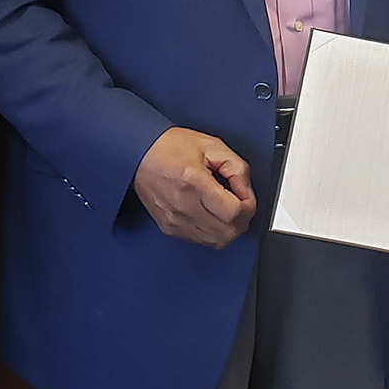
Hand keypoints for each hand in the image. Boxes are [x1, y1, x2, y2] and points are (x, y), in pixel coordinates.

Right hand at [132, 127, 255, 247]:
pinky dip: (213, 232)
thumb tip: (246, 190)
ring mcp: (175, 221)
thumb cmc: (170, 147)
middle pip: (228, 233)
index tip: (246, 197)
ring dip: (229, 229)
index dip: (249, 207)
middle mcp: (183, 206)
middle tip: (240, 203)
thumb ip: (236, 168)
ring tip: (225, 209)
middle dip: (242, 220)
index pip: (234, 213)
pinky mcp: (169, 228)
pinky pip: (201, 241)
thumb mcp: (211, 146)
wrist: (140, 154)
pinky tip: (211, 215)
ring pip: (216, 242)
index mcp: (194, 182)